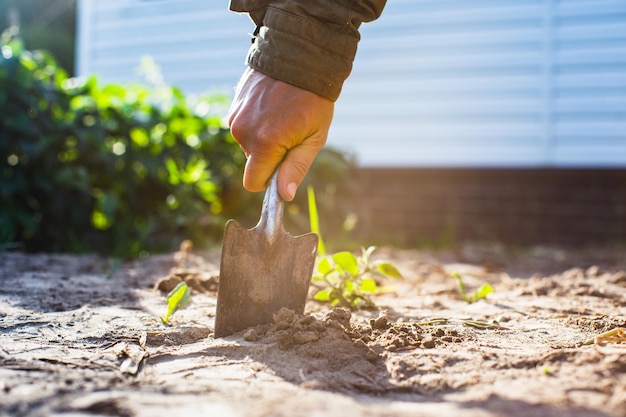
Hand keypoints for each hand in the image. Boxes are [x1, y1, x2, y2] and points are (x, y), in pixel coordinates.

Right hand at [228, 68, 333, 200]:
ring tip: (282, 116)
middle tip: (290, 132)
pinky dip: (256, 122)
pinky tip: (271, 106)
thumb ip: (296, 168)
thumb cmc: (314, 100)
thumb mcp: (313, 138)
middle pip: (252, 162)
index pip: (253, 183)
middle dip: (269, 156)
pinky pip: (243, 126)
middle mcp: (244, 132)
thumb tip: (284, 196)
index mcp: (265, 144)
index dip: (268, 182)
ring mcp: (235, 117)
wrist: (300, 57)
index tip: (283, 169)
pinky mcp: (233, 106)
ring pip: (247, 144)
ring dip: (262, 138)